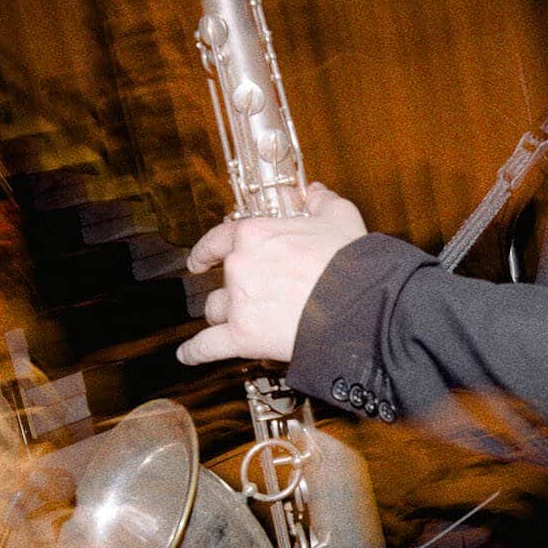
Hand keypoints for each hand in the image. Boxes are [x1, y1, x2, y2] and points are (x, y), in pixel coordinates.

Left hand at [176, 183, 366, 366]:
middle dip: (234, 288)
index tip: (200, 259)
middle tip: (250, 296)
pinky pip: (207, 346)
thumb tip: (316, 192)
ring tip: (240, 322)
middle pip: (223, 279)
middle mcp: (239, 266)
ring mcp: (238, 302)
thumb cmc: (349, 262)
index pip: (219, 239)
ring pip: (215, 310)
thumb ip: (323, 201)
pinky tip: (188, 355)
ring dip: (223, 316)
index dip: (206, 251)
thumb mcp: (340, 218)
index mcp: (255, 234)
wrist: (359, 304)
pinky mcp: (242, 336)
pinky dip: (195, 352)